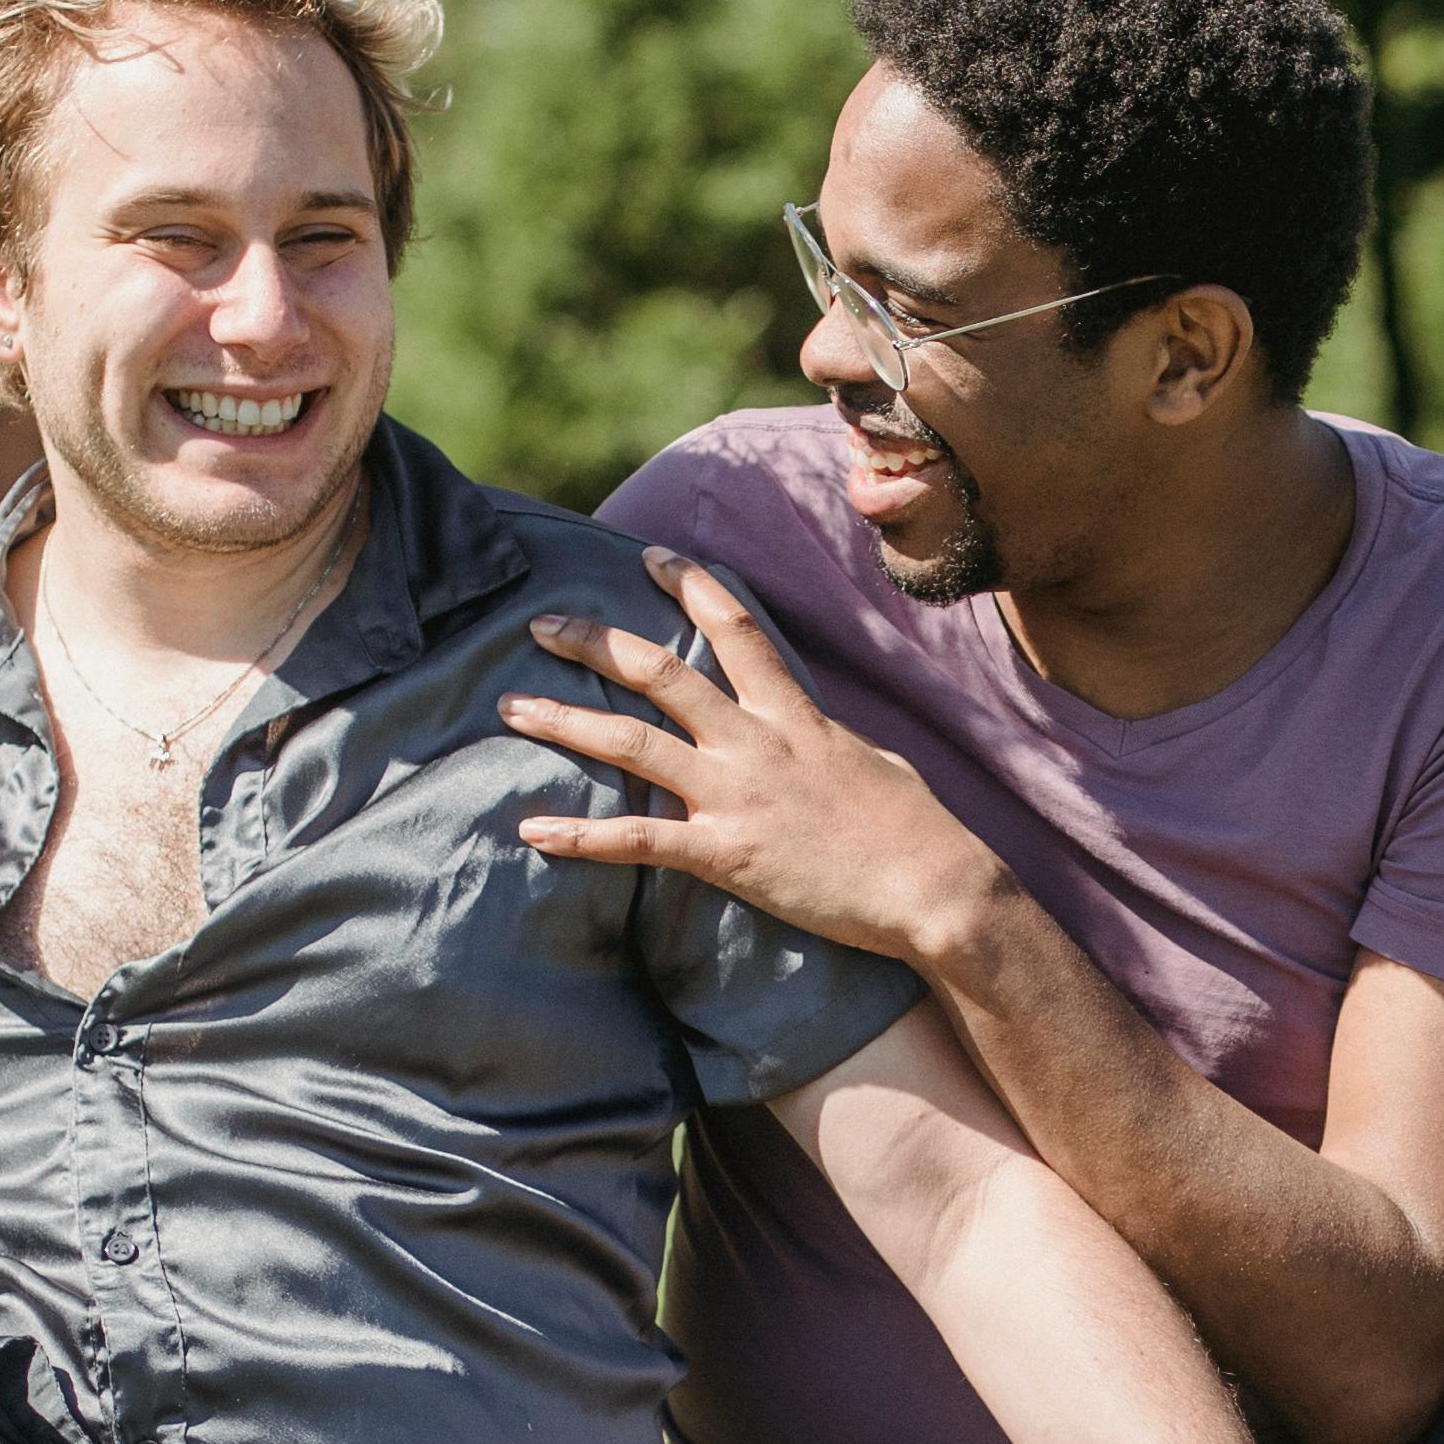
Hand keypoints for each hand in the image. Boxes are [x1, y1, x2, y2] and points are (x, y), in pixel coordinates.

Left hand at [504, 550, 1010, 962]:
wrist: (934, 888)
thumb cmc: (916, 832)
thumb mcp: (874, 762)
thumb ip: (829, 740)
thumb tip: (815, 730)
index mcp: (795, 715)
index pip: (737, 629)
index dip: (690, 585)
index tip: (650, 555)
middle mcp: (757, 743)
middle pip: (659, 674)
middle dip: (593, 642)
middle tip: (542, 623)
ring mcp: (737, 796)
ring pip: (630, 744)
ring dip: (563, 721)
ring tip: (509, 706)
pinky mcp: (726, 855)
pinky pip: (637, 841)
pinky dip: (579, 835)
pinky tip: (530, 830)